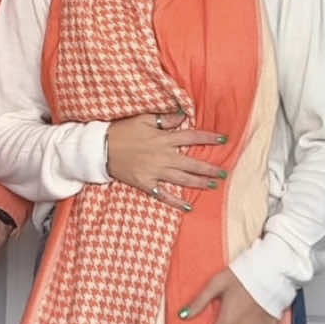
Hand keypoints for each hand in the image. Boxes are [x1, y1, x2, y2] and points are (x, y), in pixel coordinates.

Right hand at [106, 112, 227, 209]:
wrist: (100, 148)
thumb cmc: (122, 131)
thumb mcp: (143, 119)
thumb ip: (165, 119)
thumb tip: (183, 116)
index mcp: (163, 139)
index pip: (192, 137)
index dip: (209, 138)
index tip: (224, 140)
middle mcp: (163, 156)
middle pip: (192, 163)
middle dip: (209, 168)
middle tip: (224, 172)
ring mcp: (155, 172)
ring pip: (182, 179)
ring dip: (199, 183)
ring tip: (213, 185)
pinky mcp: (146, 184)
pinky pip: (164, 195)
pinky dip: (176, 202)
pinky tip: (188, 207)